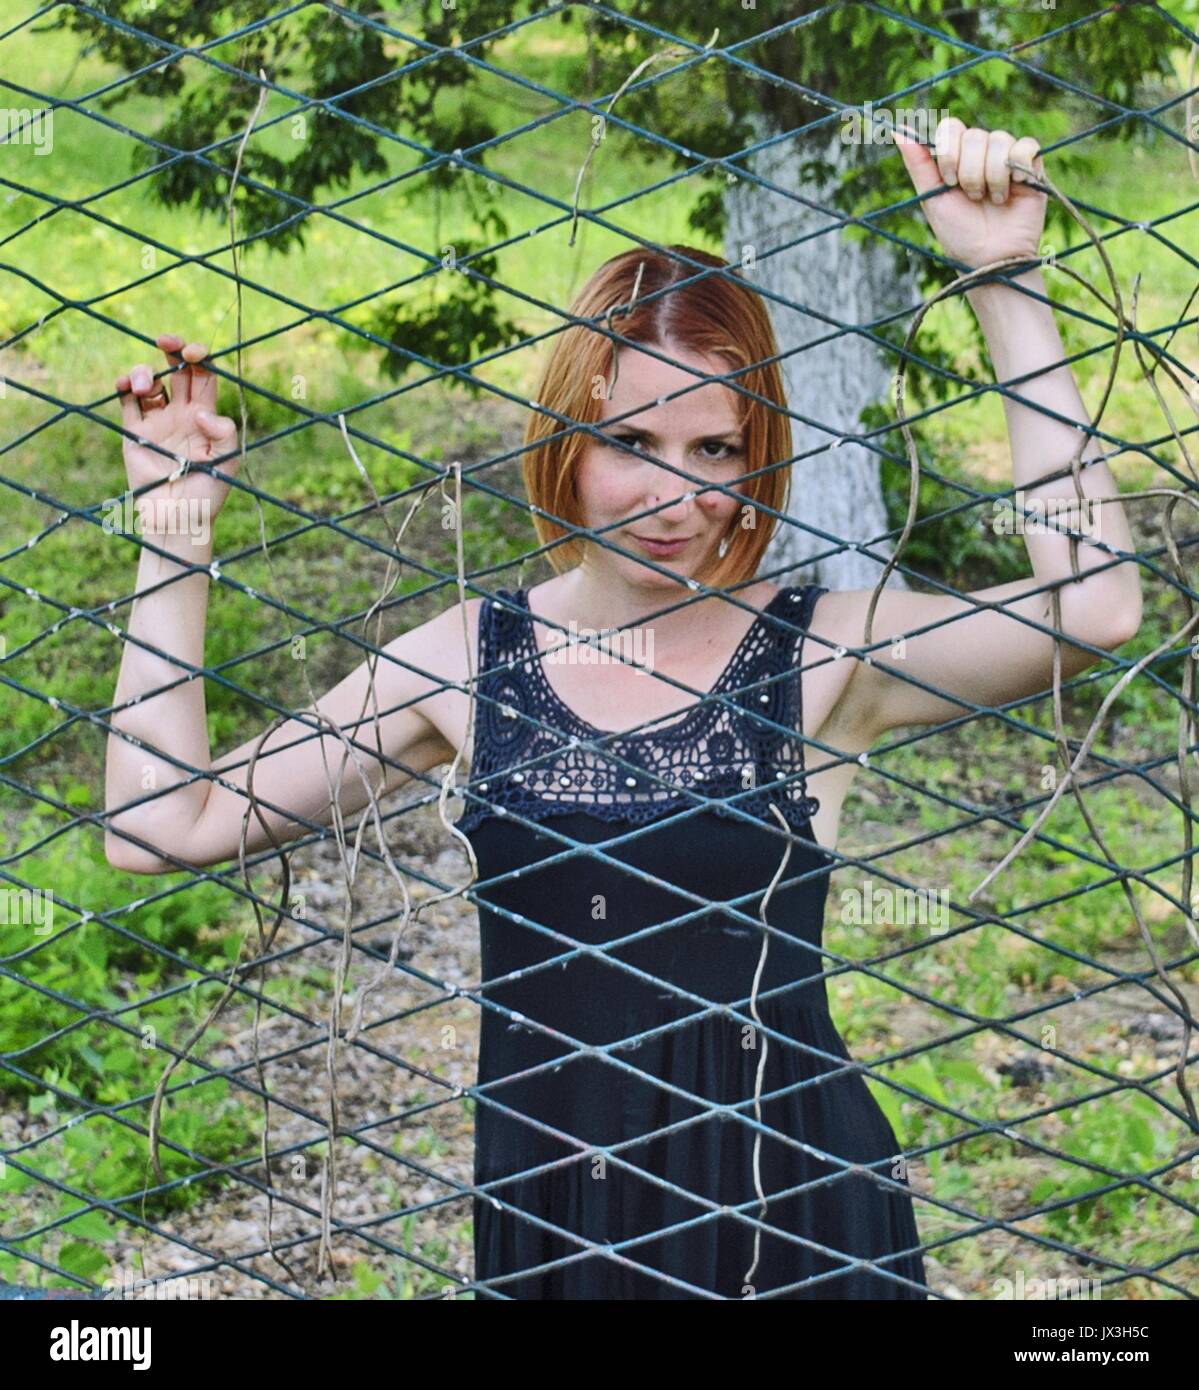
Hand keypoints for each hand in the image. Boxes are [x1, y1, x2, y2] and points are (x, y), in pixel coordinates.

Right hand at [115, 334, 239, 532]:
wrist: (179, 520)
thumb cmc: (209, 495)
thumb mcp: (228, 462)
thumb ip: (224, 432)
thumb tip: (200, 411)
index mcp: (207, 416)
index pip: (204, 376)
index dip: (200, 358)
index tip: (193, 353)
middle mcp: (182, 414)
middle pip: (177, 370)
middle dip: (173, 349)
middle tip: (166, 341)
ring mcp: (157, 421)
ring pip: (149, 381)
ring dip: (145, 371)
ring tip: (144, 386)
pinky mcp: (134, 432)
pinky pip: (126, 401)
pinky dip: (124, 385)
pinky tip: (127, 385)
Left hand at [895, 117, 1046, 270]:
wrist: (990, 258)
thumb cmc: (959, 233)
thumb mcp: (932, 199)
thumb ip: (918, 164)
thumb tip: (897, 131)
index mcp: (956, 157)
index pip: (951, 128)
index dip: (950, 152)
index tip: (950, 182)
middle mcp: (981, 153)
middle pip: (975, 135)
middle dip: (970, 172)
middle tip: (973, 197)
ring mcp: (1006, 157)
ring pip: (999, 140)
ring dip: (993, 177)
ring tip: (993, 200)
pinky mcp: (1032, 165)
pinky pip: (1026, 146)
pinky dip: (1018, 167)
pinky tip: (1015, 187)